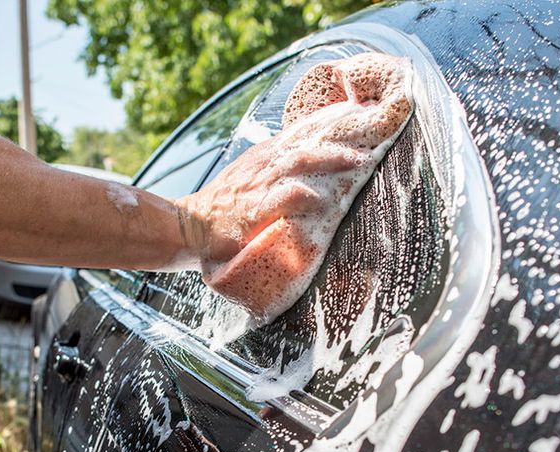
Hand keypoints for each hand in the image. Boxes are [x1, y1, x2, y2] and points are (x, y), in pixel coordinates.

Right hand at [175, 53, 412, 319]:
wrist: (188, 225)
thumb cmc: (223, 208)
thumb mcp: (250, 180)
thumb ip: (278, 172)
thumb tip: (311, 167)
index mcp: (265, 157)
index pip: (302, 133)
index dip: (332, 125)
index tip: (362, 119)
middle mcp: (264, 166)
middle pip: (307, 144)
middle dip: (340, 141)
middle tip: (371, 142)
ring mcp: (257, 186)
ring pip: (298, 163)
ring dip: (330, 158)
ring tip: (358, 160)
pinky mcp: (250, 211)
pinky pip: (279, 198)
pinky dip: (301, 195)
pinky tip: (320, 197)